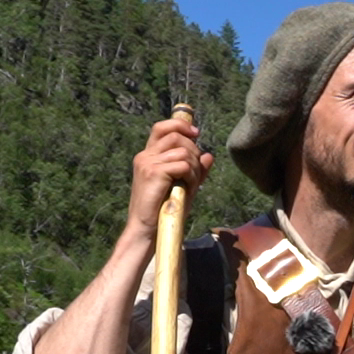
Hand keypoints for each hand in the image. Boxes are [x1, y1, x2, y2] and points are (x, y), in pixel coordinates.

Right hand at [126, 117, 214, 237]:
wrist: (146, 229)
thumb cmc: (163, 210)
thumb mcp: (183, 187)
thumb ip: (195, 170)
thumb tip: (209, 155)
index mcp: (148, 156)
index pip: (162, 127)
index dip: (180, 125)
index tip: (196, 133)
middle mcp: (145, 156)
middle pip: (177, 137)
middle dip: (193, 153)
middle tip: (195, 174)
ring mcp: (147, 163)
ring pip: (183, 152)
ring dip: (194, 168)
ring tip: (190, 185)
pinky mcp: (153, 172)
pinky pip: (183, 165)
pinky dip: (191, 177)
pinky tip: (188, 188)